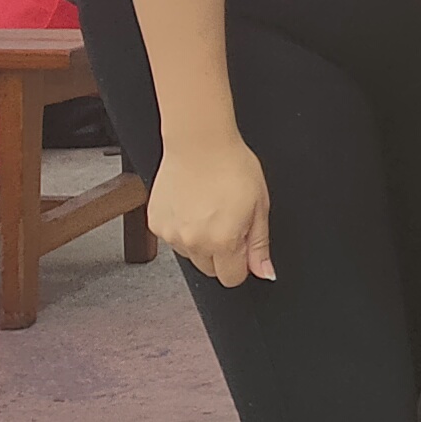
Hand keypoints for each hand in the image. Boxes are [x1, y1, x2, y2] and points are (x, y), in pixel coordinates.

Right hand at [150, 135, 273, 288]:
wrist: (199, 142)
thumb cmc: (232, 166)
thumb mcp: (260, 206)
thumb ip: (259, 245)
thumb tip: (264, 272)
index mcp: (222, 241)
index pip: (232, 278)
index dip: (241, 264)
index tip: (243, 245)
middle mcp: (193, 242)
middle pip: (209, 269)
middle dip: (221, 253)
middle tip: (227, 221)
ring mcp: (171, 234)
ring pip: (190, 254)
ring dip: (200, 241)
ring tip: (208, 209)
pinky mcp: (155, 223)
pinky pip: (172, 238)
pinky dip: (182, 228)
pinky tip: (191, 205)